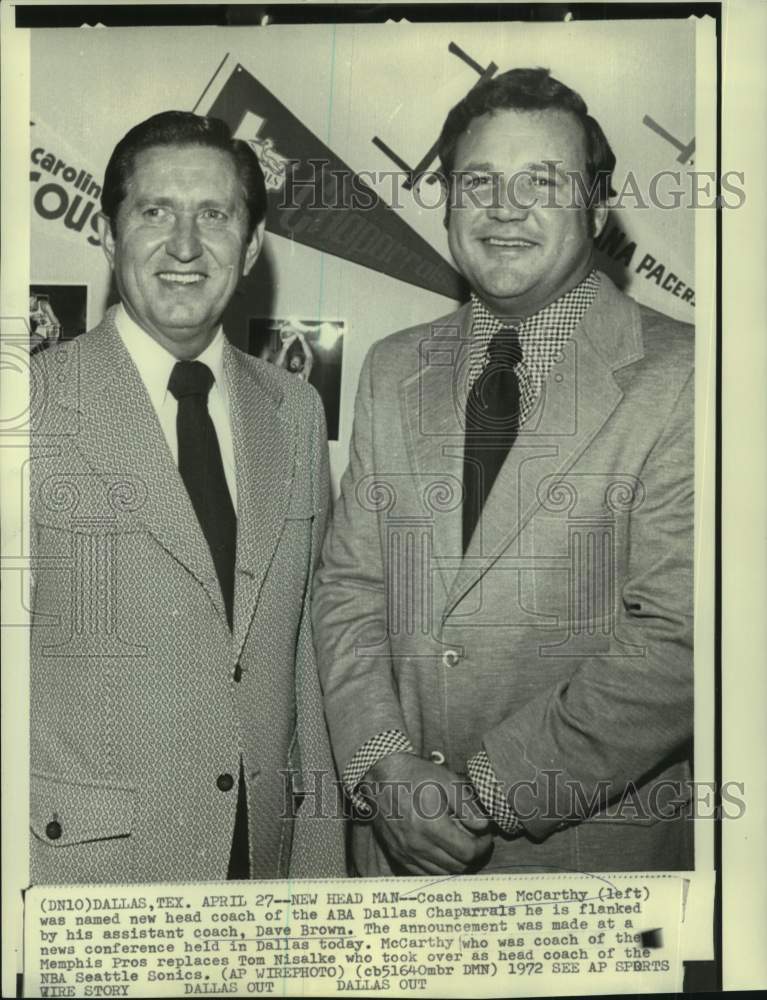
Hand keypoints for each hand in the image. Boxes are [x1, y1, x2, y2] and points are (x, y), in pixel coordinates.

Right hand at [363, 753, 491, 874]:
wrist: (381, 777)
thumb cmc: (415, 775)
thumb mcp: (447, 781)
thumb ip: (467, 806)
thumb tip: (483, 826)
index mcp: (431, 826)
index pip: (467, 852)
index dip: (482, 846)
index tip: (485, 835)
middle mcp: (417, 844)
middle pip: (457, 866)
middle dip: (472, 855)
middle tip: (476, 840)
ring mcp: (406, 852)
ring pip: (442, 873)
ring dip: (456, 862)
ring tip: (460, 845)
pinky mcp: (398, 855)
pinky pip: (423, 873)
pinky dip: (438, 866)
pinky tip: (442, 851)